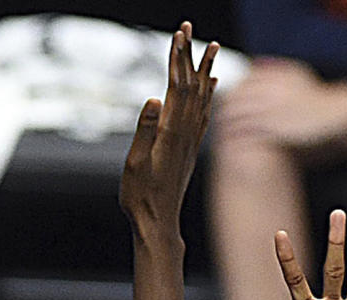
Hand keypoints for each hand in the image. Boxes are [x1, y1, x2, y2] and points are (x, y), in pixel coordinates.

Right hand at [119, 23, 217, 234]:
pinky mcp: (190, 151)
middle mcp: (185, 133)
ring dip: (205, 70)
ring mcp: (190, 142)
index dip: (177, 57)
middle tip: (190, 27)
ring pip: (201, 98)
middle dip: (190, 54)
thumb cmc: (141, 198)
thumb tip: (153, 99)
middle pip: (191, 85)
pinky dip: (208, 96)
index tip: (178, 33)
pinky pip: (203, 116)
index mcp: (170, 132)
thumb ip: (144, 130)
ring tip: (211, 48)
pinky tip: (212, 87)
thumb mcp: (134, 164)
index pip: (176, 85)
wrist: (158, 224)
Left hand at [217, 59, 346, 146]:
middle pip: (237, 97)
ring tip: (221, 133)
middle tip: (217, 120)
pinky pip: (249, 130)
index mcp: (276, 76)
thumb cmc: (316, 99)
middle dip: (224, 109)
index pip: (243, 82)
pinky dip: (238, 136)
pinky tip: (232, 143)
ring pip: (239, 114)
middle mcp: (272, 90)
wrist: (336, 114)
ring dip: (227, 124)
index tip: (225, 103)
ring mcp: (273, 109)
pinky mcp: (275, 127)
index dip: (232, 94)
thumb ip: (276, 68)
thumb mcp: (298, 76)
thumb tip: (255, 63)